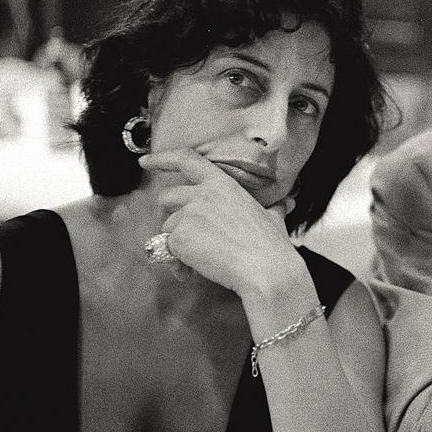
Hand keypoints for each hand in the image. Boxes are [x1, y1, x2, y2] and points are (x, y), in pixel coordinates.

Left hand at [139, 148, 302, 296]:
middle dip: (173, 218)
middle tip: (190, 238)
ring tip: (201, 262)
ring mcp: (189, 215)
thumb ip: (271, 208)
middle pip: (168, 198)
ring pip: (168, 229)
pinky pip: (168, 251)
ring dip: (179, 245)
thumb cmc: (273, 246)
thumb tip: (286, 204)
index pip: (187, 159)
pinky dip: (178, 264)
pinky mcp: (179, 237)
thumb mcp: (273, 218)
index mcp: (223, 184)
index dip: (162, 159)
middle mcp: (202, 194)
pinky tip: (196, 272)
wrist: (267, 270)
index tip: (145, 162)